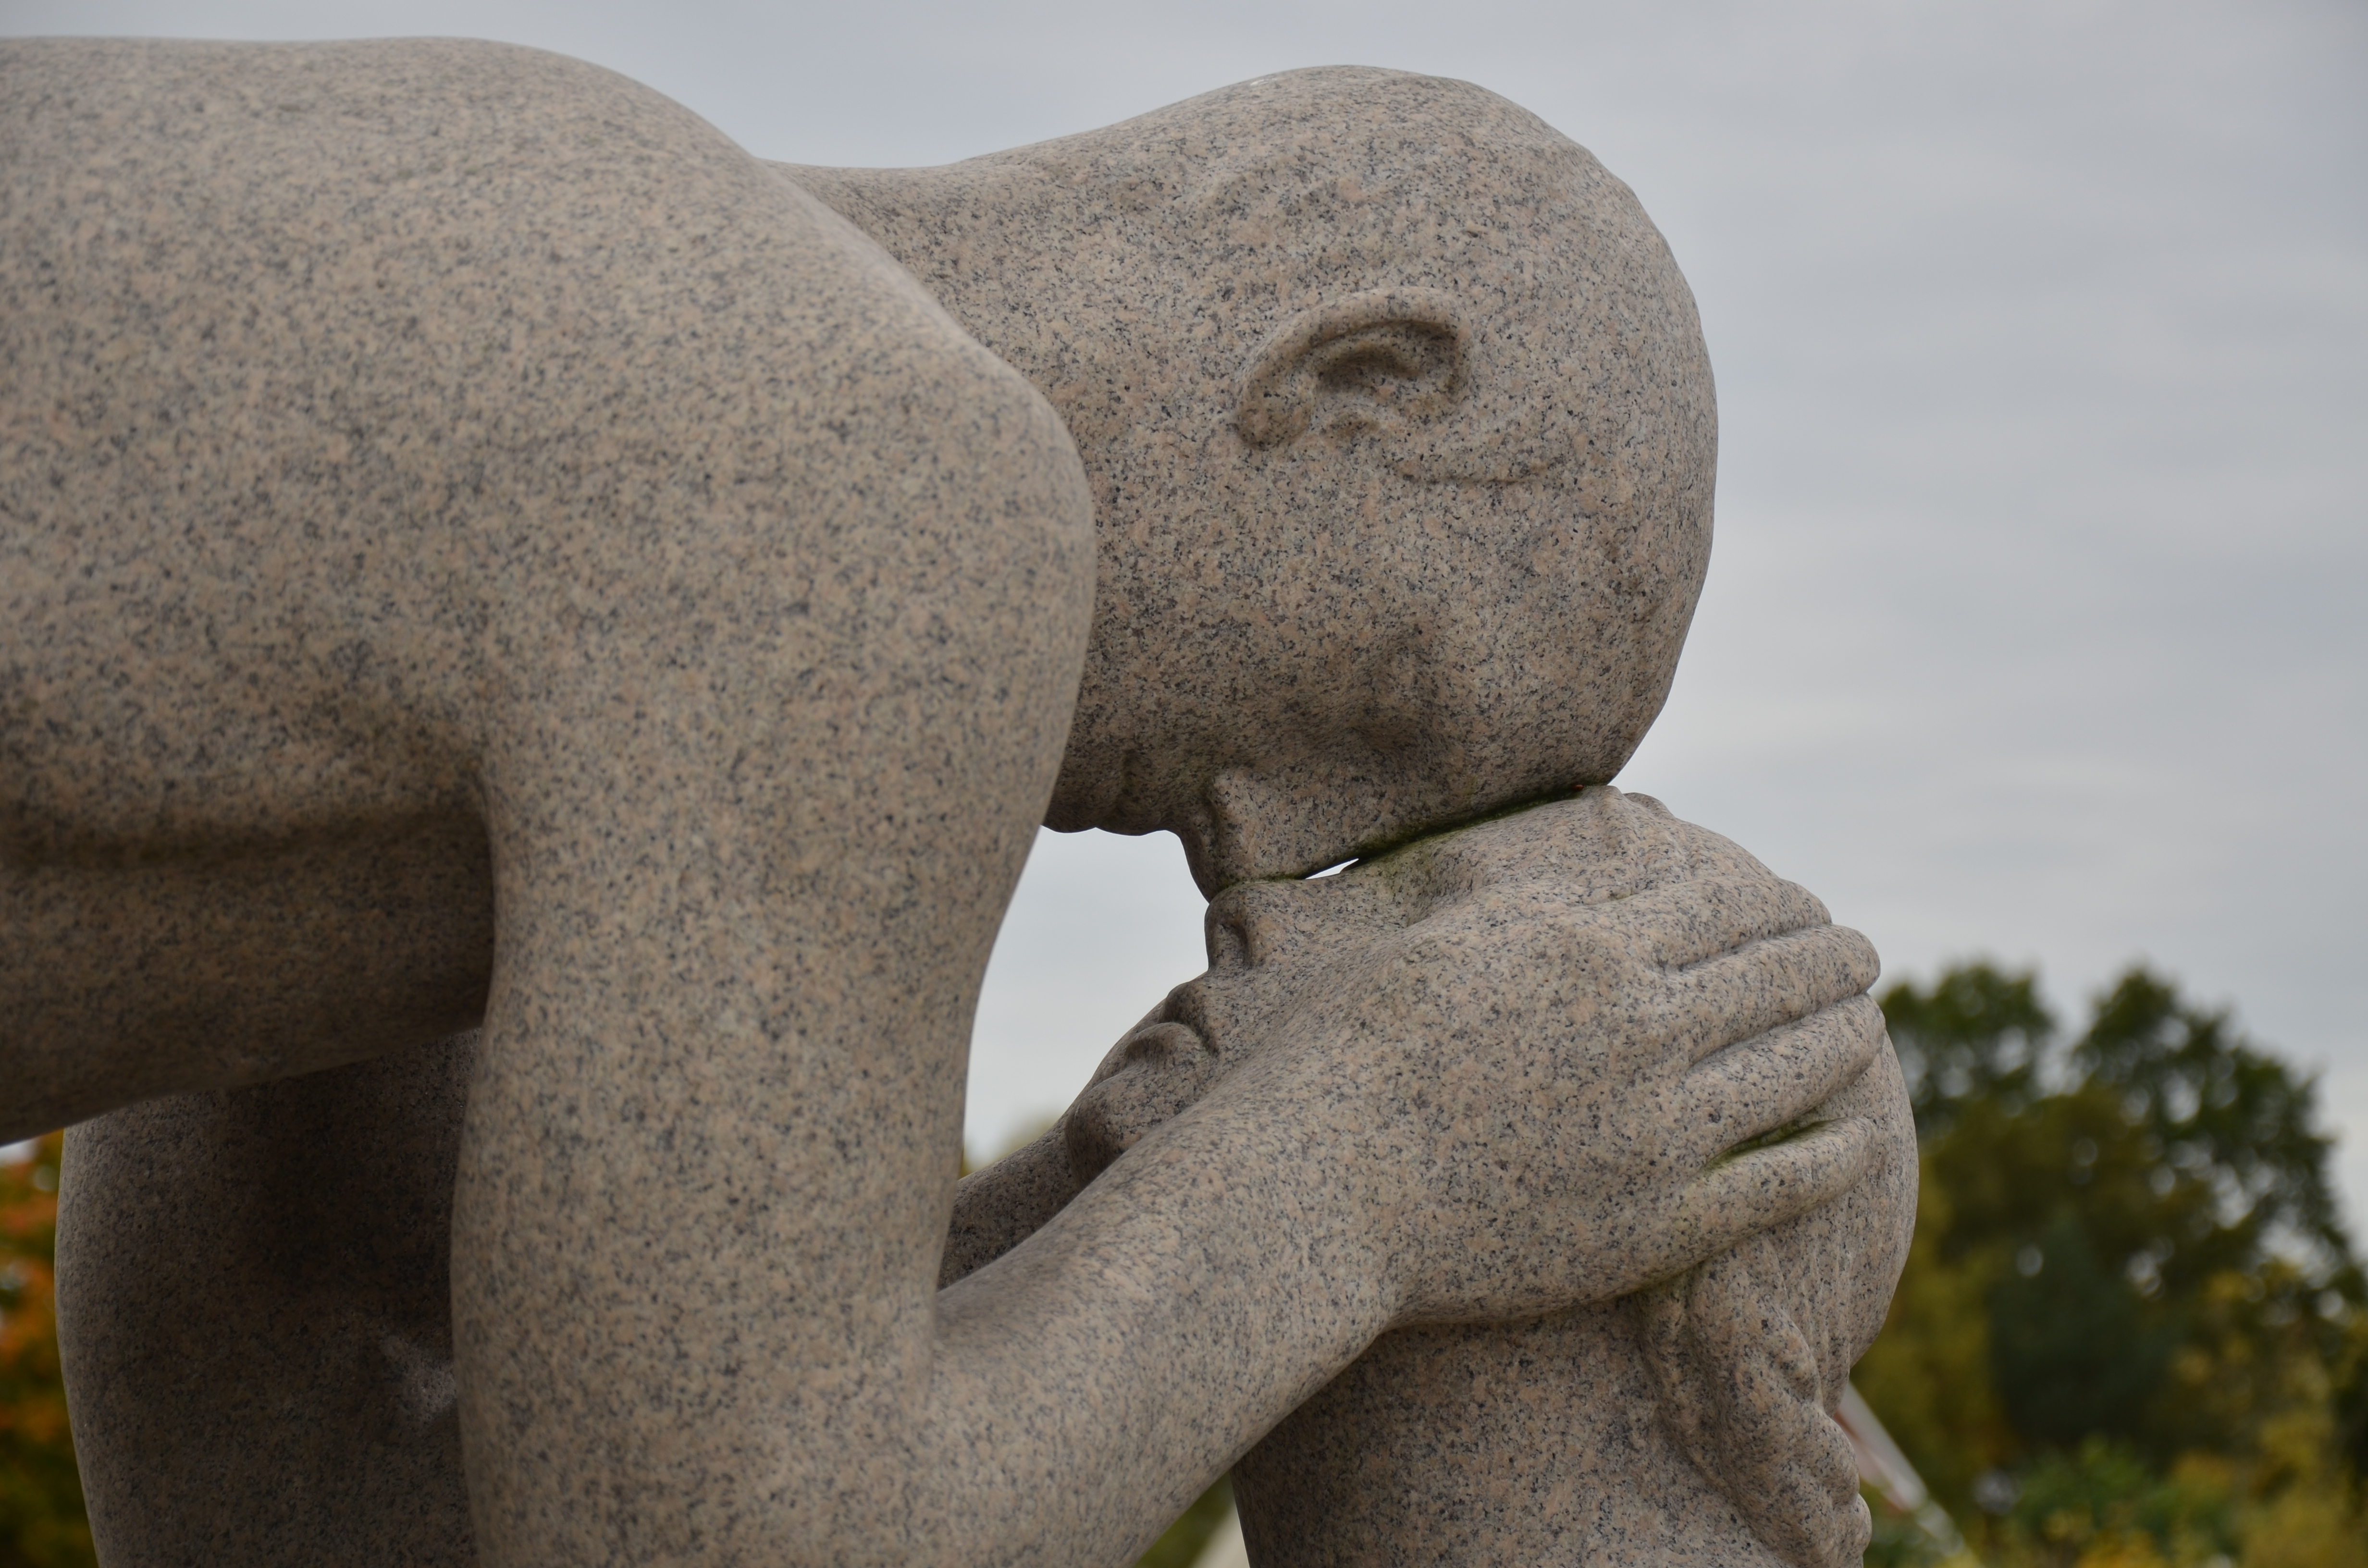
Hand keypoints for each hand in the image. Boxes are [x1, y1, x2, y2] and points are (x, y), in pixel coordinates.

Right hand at [1066, 786, 1887, 1322]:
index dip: (1782, 903)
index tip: (1806, 903)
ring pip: (1795, 1071)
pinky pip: (1775, 1186)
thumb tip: (1628, 861)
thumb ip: (1548, 900)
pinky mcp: (1654, 1225)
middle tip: (1864, 952)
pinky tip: (1858, 1138)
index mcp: (1589, 951)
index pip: (1729, 908)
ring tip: (1866, 1022)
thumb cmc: (1358, 1046)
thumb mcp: (1452, 935)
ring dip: (1845, 1037)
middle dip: (1834, 959)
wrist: (1319, 1184)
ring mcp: (1656, 1134)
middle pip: (1778, 977)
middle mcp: (1641, 1032)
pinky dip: (1830, 1156)